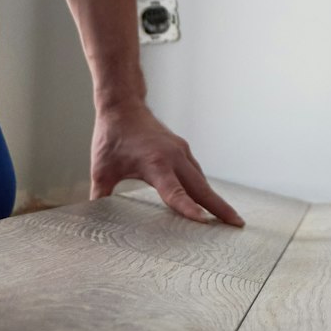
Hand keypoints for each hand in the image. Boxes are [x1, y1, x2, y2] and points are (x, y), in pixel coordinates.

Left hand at [90, 103, 242, 225]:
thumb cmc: (111, 136)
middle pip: (201, 187)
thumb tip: (93, 220)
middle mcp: (173, 157)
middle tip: (237, 224)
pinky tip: (208, 200)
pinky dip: (204, 188)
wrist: (123, 106)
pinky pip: (197, 173)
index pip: (174, 191)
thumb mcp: (101, 169)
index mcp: (154, 163)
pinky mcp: (182, 150)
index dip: (187, 208)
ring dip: (215, 199)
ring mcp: (181, 152)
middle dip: (219, 207)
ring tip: (228, 218)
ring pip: (202, 181)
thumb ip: (100, 196)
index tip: (203, 221)